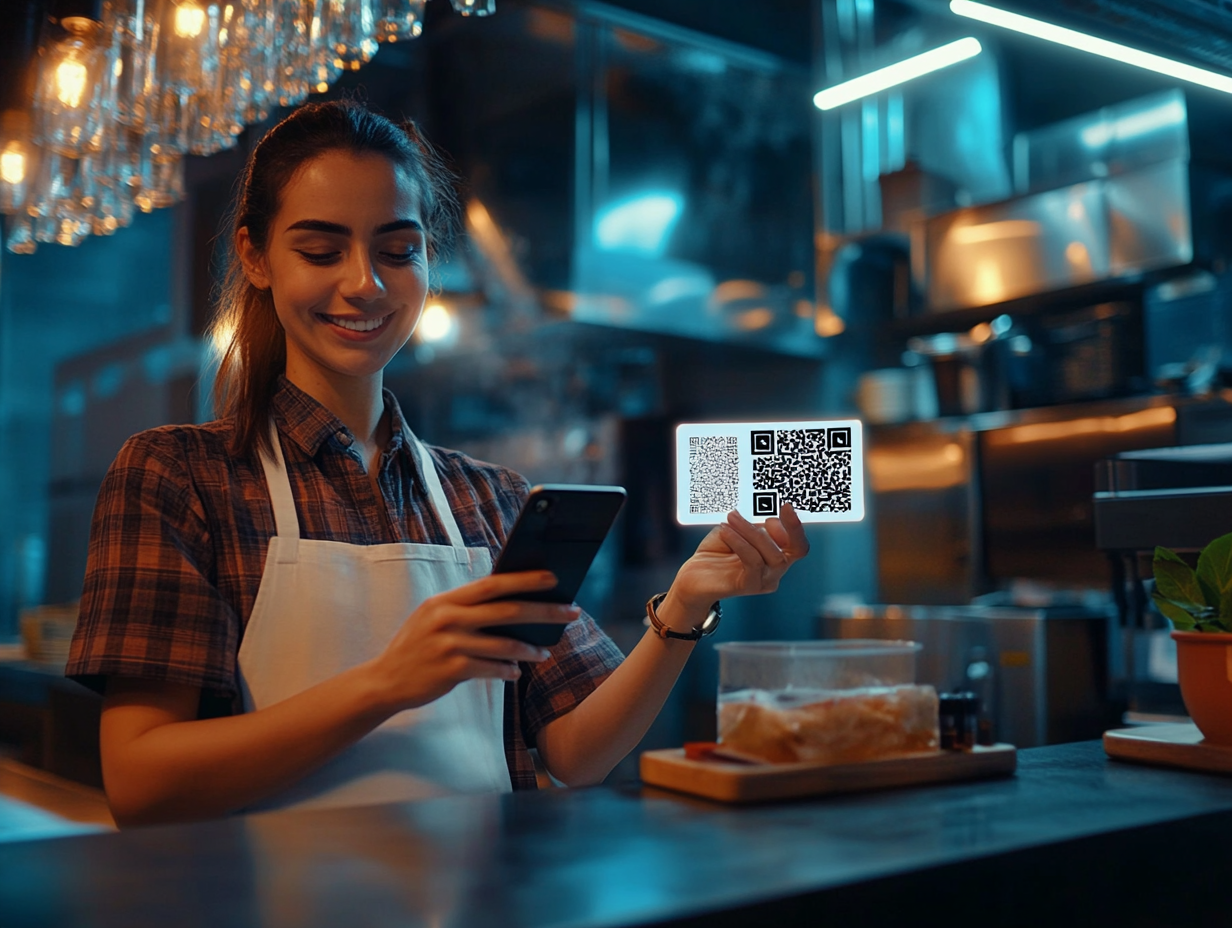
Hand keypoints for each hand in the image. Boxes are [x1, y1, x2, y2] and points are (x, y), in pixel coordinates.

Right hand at [369, 571, 578, 711]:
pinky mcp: (451, 670)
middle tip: (572, 612)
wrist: (385, 680)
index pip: (492, 584)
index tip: (553, 578)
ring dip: (530, 649)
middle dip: (544, 610)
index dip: (525, 580)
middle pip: (507, 611)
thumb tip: (510, 604)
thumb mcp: (434, 618)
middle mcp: (448, 618)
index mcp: (446, 600)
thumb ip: (465, 609)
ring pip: (504, 644)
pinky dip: (508, 671)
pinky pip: (491, 669)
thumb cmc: (417, 647)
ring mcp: (449, 644)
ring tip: (546, 653)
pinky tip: (517, 673)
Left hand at [666, 504, 809, 618]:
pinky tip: (726, 531)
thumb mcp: (736, 530)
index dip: (796, 527)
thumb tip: (762, 513)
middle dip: (776, 526)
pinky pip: (753, 561)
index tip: (786, 506)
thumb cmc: (715, 552)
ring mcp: (764, 580)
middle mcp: (775, 571)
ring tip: (731, 518)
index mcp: (776, 555)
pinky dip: (740, 542)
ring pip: (771, 554)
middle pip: (792, 550)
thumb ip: (752, 523)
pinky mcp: (749, 586)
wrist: (693, 576)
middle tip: (756, 512)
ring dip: (751, 531)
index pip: (799, 545)